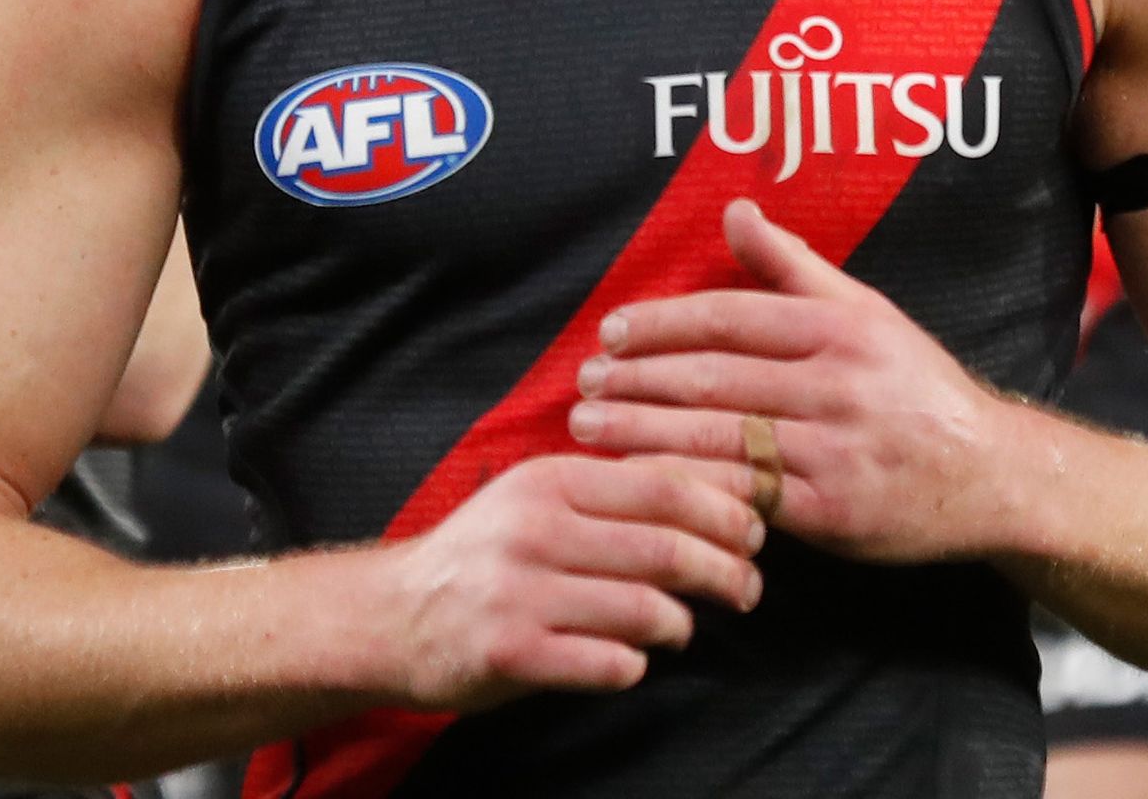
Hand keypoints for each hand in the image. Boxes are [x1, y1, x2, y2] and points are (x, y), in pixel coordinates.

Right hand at [368, 453, 763, 711]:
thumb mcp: (536, 498)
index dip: (725, 511)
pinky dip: (634, 665)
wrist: (392, 615)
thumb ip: (612, 489)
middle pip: (666, 549)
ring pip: (646, 610)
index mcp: (547, 481)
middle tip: (747, 588)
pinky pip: (610, 664)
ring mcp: (521, 594)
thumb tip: (716, 486)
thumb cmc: (483, 555)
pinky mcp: (513, 653)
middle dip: (725, 572)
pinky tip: (628, 659)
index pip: (663, 485)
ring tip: (681, 627)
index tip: (755, 530)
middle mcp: (534, 530)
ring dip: (682, 624)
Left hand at [568, 199, 1041, 565]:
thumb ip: (794, 265)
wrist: (992, 475)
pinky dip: (689, 488)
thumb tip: (735, 209)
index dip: (661, 324)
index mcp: (839, 329)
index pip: (729, 317)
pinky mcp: (833, 511)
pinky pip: (746, 496)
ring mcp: (835, 451)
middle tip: (581, 382)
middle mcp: (838, 385)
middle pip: (715, 377)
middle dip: (637, 379)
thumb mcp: (868, 313)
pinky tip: (643, 482)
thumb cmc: (916, 387)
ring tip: (589, 426)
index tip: (609, 332)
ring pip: (721, 437)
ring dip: (644, 431)